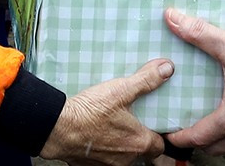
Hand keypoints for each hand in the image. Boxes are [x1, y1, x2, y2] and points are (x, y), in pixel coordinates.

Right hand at [40, 59, 171, 165]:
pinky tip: (95, 133)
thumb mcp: (121, 90)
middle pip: (141, 153)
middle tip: (132, 123)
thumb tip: (167, 69)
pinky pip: (102, 159)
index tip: (154, 123)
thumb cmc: (89, 112)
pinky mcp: (90, 165)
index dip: (158, 134)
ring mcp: (108, 165)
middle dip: (139, 140)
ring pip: (122, 157)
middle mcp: (126, 159)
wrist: (58, 128)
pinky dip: (102, 148)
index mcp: (139, 142)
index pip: (159, 145)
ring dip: (120, 145)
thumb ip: (146, 80)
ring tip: (112, 126)